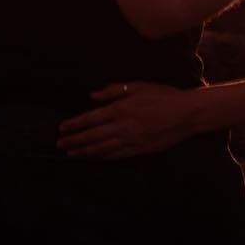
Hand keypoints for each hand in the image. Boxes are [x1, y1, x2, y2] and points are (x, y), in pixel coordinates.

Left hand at [56, 81, 196, 159]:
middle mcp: (122, 127)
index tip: (62, 128)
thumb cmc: (162, 95)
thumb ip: (114, 90)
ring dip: (85, 152)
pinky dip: (103, 157)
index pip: (91, 119)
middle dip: (74, 141)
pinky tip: (95, 158)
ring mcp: (130, 141)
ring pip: (102, 148)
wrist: (185, 114)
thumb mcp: (138, 86)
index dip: (75, 124)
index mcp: (120, 109)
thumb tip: (93, 96)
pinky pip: (117, 156)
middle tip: (59, 145)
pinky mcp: (139, 150)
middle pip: (93, 136)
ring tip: (72, 154)